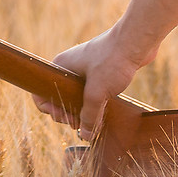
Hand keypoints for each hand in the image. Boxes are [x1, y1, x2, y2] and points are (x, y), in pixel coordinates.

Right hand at [33, 27, 152, 139]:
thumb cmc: (112, 59)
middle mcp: (69, 69)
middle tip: (79, 124)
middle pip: (58, 98)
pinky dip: (94, 105)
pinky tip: (102, 114)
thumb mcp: (97, 92)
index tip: (65, 118)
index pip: (41, 92)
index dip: (49, 109)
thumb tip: (85, 135)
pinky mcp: (99, 74)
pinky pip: (90, 94)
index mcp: (60, 67)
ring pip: (76, 97)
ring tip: (92, 123)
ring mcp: (84, 71)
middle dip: (67, 114)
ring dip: (82, 112)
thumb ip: (89, 116)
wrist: (136, 41)